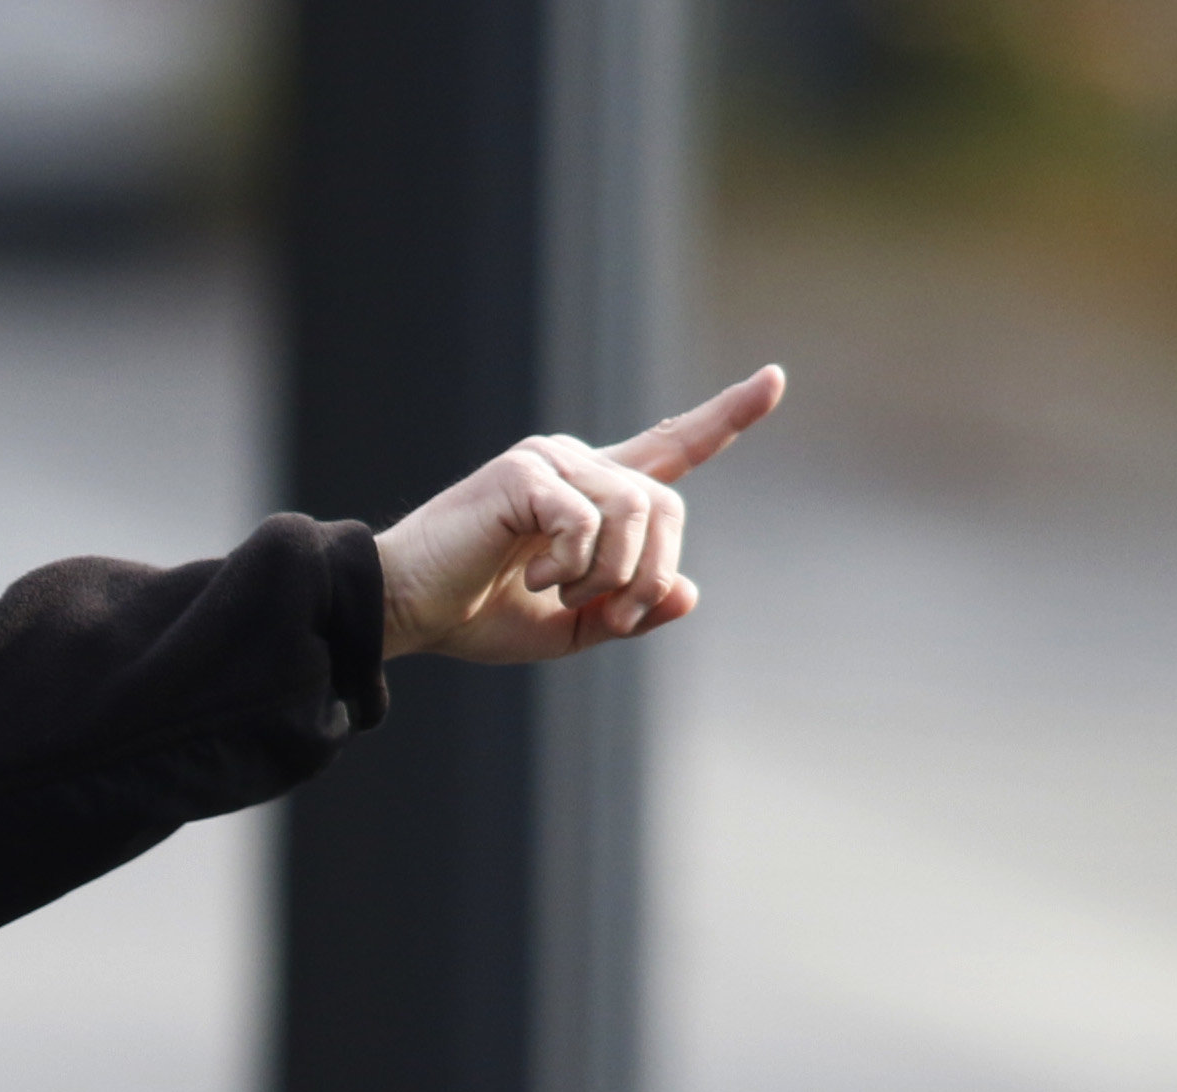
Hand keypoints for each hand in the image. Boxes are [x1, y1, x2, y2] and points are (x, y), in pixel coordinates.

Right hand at [372, 364, 784, 663]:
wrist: (402, 610)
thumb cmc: (472, 616)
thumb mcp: (566, 627)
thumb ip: (627, 610)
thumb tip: (687, 592)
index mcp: (590, 495)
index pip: (672, 445)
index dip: (727, 415)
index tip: (774, 379)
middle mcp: (576, 464)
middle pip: (667, 502)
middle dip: (656, 571)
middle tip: (621, 619)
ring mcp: (549, 460)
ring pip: (636, 509)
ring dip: (615, 575)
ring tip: (563, 599)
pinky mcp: (523, 471)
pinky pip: (588, 519)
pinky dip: (573, 564)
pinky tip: (534, 580)